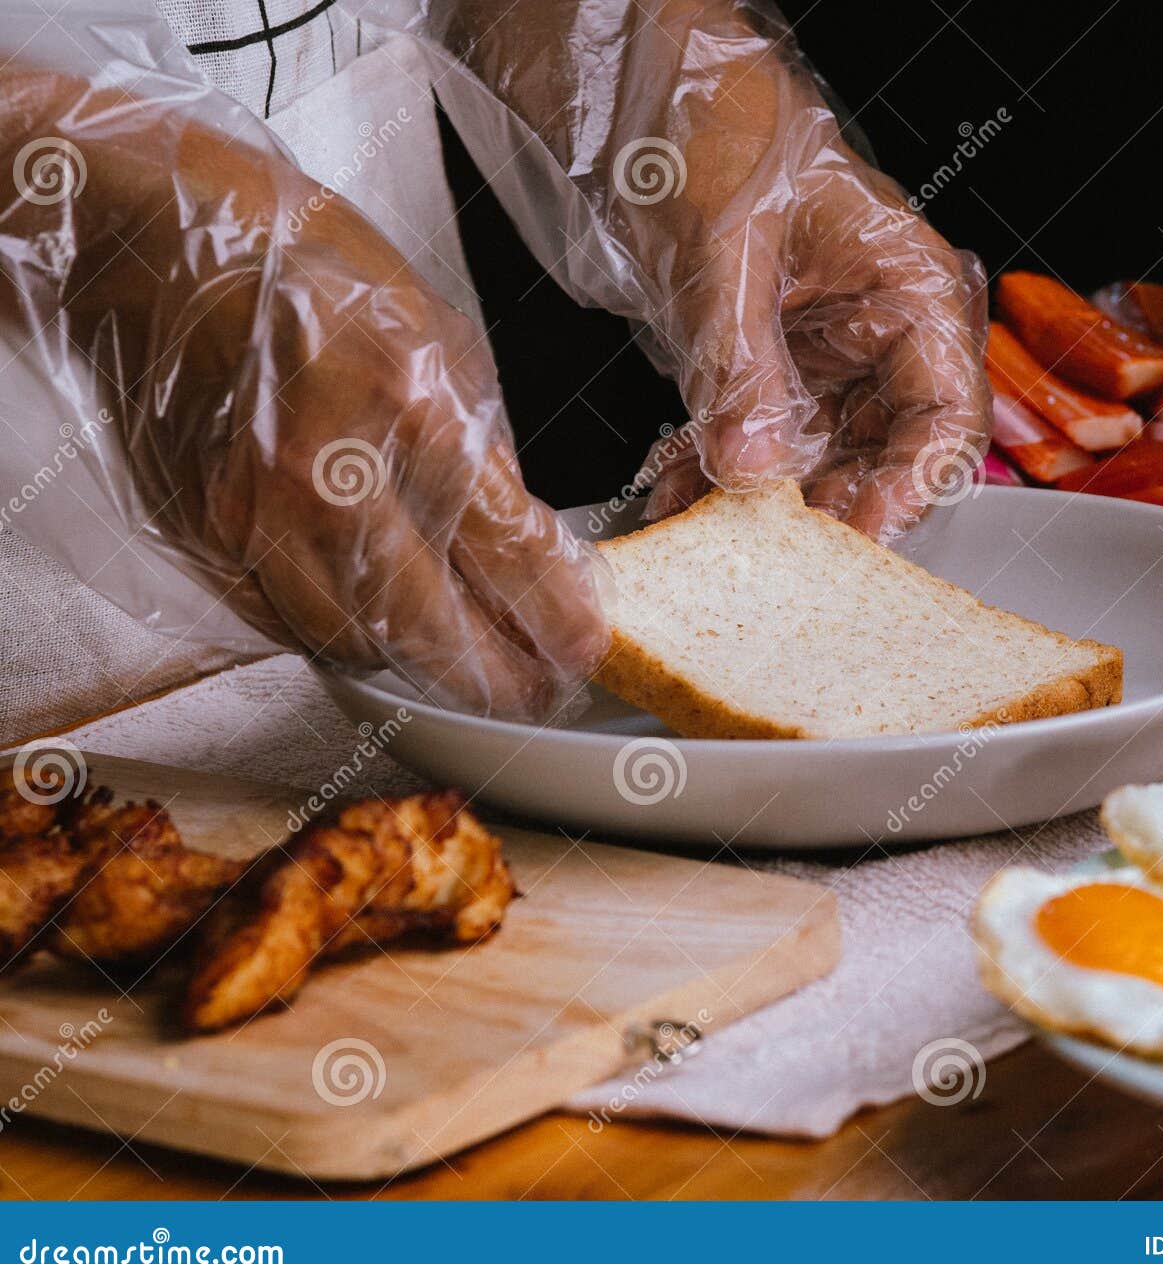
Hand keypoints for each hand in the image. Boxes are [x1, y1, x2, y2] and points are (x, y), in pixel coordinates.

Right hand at [0, 69, 607, 718]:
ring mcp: (254, 515)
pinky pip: (283, 621)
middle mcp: (329, 477)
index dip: (555, 615)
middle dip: (495, 676)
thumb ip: (480, 444)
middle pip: (429, 628)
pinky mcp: (202, 534)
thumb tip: (515, 533)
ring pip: (352, 642)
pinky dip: (340, 637)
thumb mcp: (437, 332)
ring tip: (461, 667)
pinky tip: (377, 629)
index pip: (507, 552)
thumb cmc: (303, 267)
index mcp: (411, 410)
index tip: (583, 646)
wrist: (149, 242)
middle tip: (533, 692)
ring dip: (416, 666)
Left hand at [430, 0, 991, 542]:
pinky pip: (752, 445)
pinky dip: (712, 475)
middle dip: (823, 513)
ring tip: (703, 532)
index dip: (909, 488)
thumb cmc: (713, 120)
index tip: (851, 535)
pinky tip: (672, 494)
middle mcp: (878, 336)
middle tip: (767, 556)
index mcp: (908, 290)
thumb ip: (741, 363)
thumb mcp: (726, 246)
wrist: (643, 85)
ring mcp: (820, 359)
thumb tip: (754, 466)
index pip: (947, 417)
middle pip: (883, 458)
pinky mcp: (763, 372)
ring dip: (757, 507)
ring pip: (812, 465)